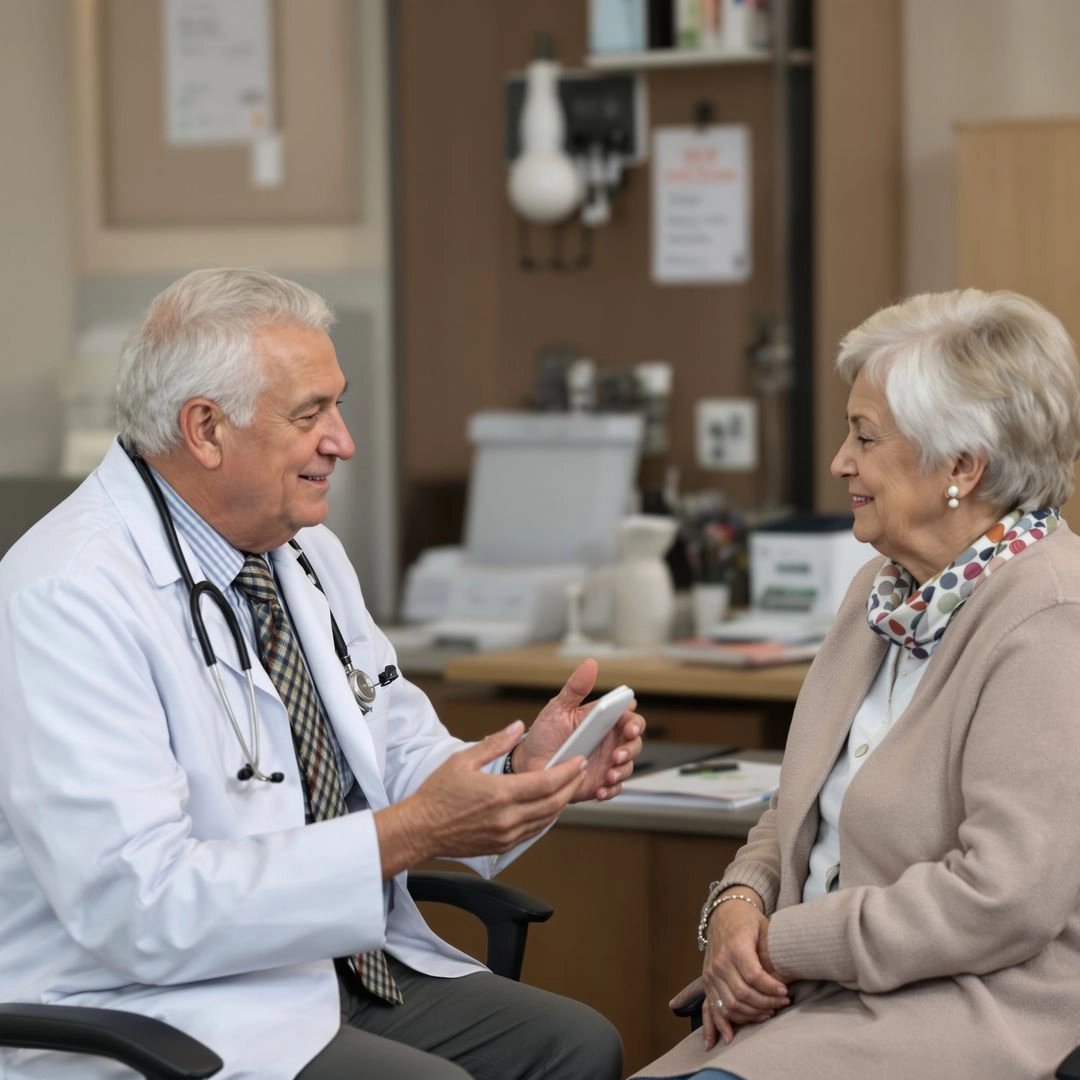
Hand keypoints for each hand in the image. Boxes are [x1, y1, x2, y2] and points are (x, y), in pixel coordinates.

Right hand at [374, 720, 585, 876]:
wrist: (420, 830)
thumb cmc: (437, 795)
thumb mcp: (463, 760)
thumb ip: (494, 743)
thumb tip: (518, 727)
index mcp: (500, 793)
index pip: (546, 782)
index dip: (567, 771)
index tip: (578, 761)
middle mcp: (507, 817)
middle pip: (554, 803)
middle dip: (571, 785)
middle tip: (580, 771)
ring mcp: (506, 834)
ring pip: (547, 819)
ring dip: (562, 802)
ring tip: (569, 786)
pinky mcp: (503, 845)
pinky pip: (534, 831)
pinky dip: (547, 817)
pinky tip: (549, 806)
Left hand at [514, 659, 645, 801]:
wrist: (529, 765)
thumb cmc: (545, 734)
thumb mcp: (558, 708)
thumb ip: (575, 687)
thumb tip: (590, 664)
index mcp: (603, 721)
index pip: (629, 717)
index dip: (633, 721)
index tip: (627, 726)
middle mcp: (609, 741)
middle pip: (635, 742)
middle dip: (631, 748)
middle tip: (618, 753)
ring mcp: (606, 763)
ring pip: (628, 766)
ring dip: (622, 770)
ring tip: (609, 774)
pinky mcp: (600, 783)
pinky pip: (614, 788)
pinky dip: (611, 789)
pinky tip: (601, 789)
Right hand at [700, 892, 788, 1049]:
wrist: (724, 912)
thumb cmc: (747, 920)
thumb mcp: (763, 927)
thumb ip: (771, 951)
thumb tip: (788, 973)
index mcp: (735, 946)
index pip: (754, 976)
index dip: (771, 988)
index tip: (786, 992)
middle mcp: (720, 962)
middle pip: (743, 994)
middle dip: (766, 1003)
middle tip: (783, 1002)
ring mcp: (711, 973)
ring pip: (731, 1005)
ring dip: (751, 1014)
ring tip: (769, 1011)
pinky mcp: (707, 981)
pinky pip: (714, 1008)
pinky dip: (722, 1024)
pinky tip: (729, 1037)